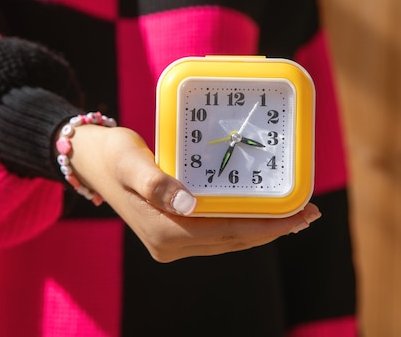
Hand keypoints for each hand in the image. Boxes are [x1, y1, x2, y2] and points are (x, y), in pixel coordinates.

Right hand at [67, 124, 320, 261]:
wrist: (91, 162)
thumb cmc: (112, 154)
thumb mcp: (130, 160)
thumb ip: (155, 181)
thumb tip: (189, 204)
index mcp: (164, 231)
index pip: (229, 232)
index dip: (268, 226)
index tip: (301, 214)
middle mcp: (169, 245)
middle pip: (234, 240)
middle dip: (273, 229)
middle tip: (309, 211)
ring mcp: (171, 243)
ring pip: (228, 239)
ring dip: (261, 228)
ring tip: (293, 213)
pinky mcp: (173, 233)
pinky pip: (217, 233)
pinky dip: (242, 224)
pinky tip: (259, 212)